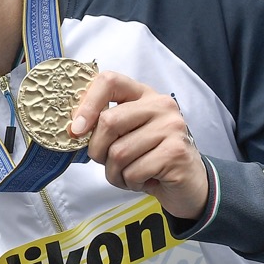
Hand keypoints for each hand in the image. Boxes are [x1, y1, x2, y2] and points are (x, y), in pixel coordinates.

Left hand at [69, 71, 206, 219]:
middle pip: (108, 121)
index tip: (77, 129)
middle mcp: (160, 105)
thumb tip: (75, 128)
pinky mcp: (176, 152)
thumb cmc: (149, 157)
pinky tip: (144, 180)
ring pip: (119, 152)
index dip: (86, 104)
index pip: (109, 81)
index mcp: (143, 94)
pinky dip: (130, 182)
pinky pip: (133, 172)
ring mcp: (172, 127)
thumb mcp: (125, 135)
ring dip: (115, 172)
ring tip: (128, 174)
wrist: (187, 182)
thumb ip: (104, 126)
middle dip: (98, 150)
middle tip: (107, 162)